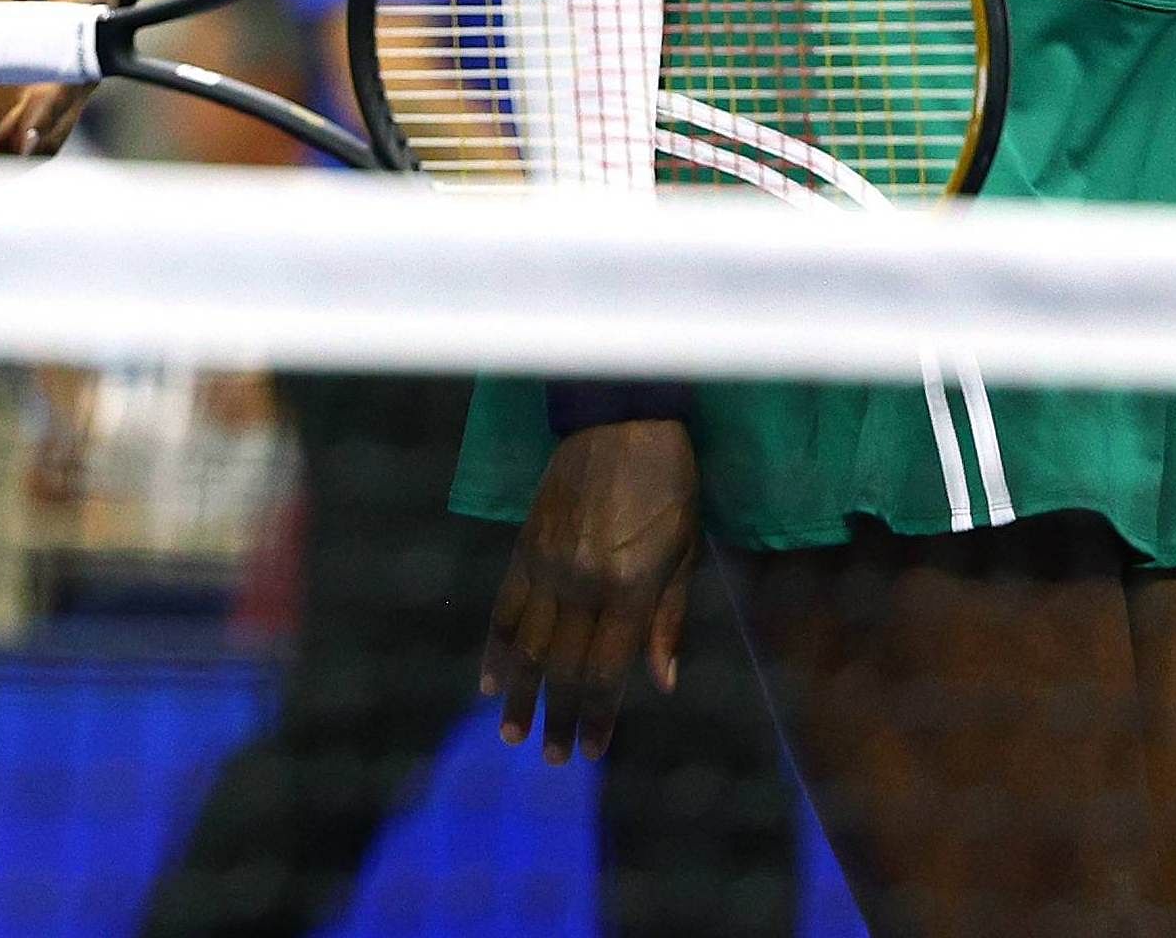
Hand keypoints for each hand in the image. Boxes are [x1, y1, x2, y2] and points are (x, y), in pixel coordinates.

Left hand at [0, 0, 123, 154]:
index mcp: (84, 16)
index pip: (63, 75)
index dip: (42, 111)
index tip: (19, 141)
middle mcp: (87, 56)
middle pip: (59, 118)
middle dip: (22, 152)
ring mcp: (76, 74)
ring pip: (53, 130)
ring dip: (17, 159)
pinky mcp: (61, 81)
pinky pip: (43, 122)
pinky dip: (17, 146)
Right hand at [482, 420, 702, 763]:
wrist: (622, 418)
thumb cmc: (670, 485)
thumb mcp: (686, 551)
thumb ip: (668, 620)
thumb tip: (662, 684)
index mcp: (629, 588)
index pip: (605, 671)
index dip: (597, 716)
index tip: (591, 752)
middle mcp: (582, 583)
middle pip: (564, 667)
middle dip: (558, 717)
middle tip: (552, 758)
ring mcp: (547, 564)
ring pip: (528, 644)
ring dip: (520, 693)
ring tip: (512, 733)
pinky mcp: (525, 545)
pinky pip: (504, 605)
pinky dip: (496, 645)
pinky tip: (489, 679)